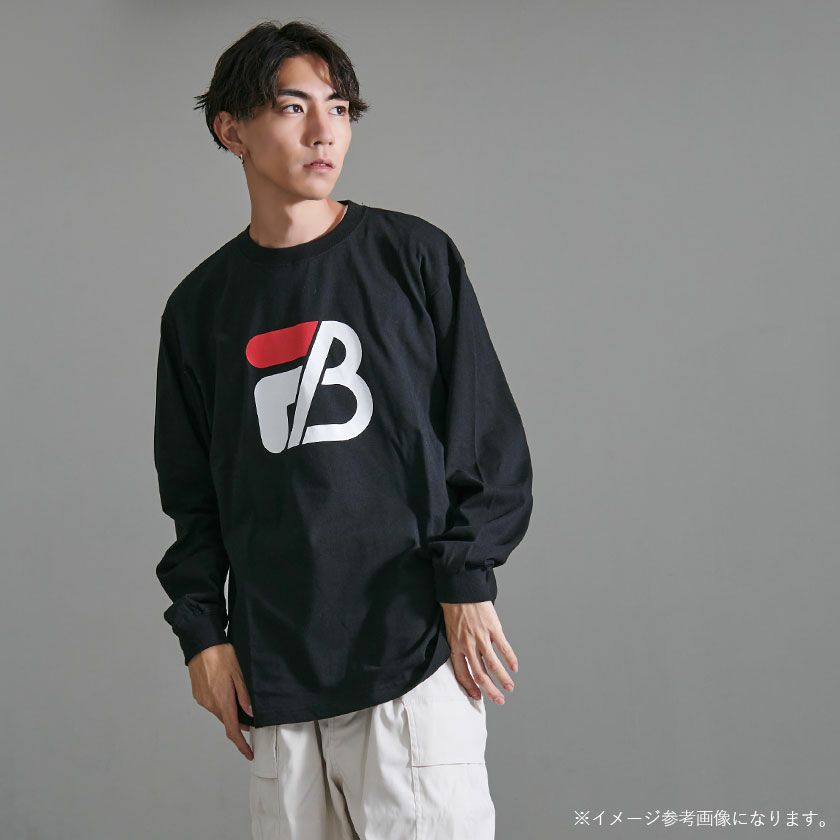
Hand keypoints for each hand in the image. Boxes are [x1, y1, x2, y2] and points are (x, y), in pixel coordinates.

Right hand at [187, 643, 253, 759]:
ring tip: (242, 705)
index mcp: (222, 701)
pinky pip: (212, 704)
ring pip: (219, 713)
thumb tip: (251, 713)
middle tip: (252, 722)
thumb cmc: (221, 655)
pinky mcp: (198, 694)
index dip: (241, 745)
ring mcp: (203, 699)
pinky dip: (222, 705)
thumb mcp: (239, 673)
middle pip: (227, 722)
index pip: (233, 730)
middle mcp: (210, 704)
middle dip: (239, 725)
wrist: (201, 644)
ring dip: (230, 713)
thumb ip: (244, 695)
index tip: (249, 753)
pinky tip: (228, 694)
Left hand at [439, 601, 517, 704]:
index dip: (470, 687)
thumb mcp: (450, 630)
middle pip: (479, 674)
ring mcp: (481, 637)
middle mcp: (467, 644)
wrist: (461, 589)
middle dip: (490, 690)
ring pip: (493, 664)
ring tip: (509, 687)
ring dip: (502, 678)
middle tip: (499, 700)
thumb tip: (471, 659)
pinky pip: (503, 647)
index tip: (478, 696)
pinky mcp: (492, 628)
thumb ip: (460, 645)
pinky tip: (514, 667)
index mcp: (455, 646)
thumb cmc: (455, 608)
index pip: (462, 673)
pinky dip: (510, 659)